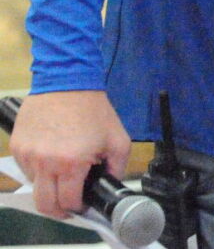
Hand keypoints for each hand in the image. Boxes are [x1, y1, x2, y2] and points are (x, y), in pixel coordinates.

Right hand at [8, 90, 130, 219]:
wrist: (67, 82)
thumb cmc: (94, 110)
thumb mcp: (118, 139)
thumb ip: (116, 167)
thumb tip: (109, 185)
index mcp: (71, 164)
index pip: (68, 202)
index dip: (78, 208)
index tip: (83, 204)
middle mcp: (45, 164)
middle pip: (45, 204)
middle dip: (59, 210)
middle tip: (69, 204)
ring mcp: (27, 155)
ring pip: (34, 187)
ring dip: (48, 187)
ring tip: (62, 174)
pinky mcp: (17, 146)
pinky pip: (26, 169)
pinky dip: (38, 170)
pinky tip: (51, 158)